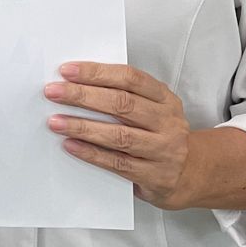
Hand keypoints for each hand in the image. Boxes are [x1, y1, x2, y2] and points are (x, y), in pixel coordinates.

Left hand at [44, 62, 190, 209]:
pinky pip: (117, 164)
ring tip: (55, 121)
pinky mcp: (154, 175)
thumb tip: (79, 84)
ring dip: (83, 126)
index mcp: (165, 99)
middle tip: (54, 92)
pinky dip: (91, 153)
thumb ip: (126, 96)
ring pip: (119, 135)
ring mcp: (163, 150)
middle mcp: (167, 122)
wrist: (191, 174)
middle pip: (122, 104)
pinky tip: (71, 145)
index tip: (67, 71)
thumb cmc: (162, 136)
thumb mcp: (155, 110)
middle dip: (83, 96)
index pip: (130, 78)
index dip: (97, 73)